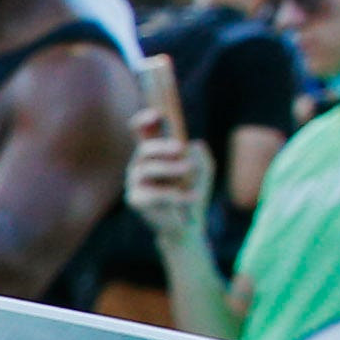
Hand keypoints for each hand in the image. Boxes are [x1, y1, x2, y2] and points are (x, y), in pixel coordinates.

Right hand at [125, 99, 210, 235]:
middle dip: (162, 147)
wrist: (188, 224)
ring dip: (170, 168)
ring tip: (188, 171)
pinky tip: (193, 197)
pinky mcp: (136, 200)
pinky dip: (176, 195)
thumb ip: (201, 156)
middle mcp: (140, 164)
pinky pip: (154, 193)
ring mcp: (135, 182)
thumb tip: (192, 146)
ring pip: (147, 169)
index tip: (156, 115)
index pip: (141, 131)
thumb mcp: (204, 170)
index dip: (145, 120)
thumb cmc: (193, 191)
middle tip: (180, 149)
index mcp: (154, 153)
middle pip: (145, 149)